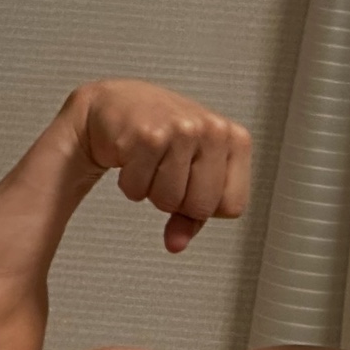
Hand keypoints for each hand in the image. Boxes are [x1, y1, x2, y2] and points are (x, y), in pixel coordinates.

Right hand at [66, 79, 251, 252]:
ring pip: (169, 201)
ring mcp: (182, 130)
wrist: (115, 105)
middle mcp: (213, 130)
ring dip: (151, 190)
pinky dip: (130, 182)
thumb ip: (191, 217)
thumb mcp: (190, 173)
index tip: (191, 183)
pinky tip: (132, 156)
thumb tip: (176, 244)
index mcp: (235, 138)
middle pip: (201, 207)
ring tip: (149, 161)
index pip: (233, 206)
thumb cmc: (160, 137)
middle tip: (166, 172)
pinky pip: (139, 190)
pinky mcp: (148, 135)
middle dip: (178, 201)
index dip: (205, 205)